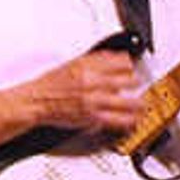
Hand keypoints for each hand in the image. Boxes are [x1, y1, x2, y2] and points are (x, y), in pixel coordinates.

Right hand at [24, 49, 146, 132]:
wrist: (37, 101)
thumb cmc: (51, 85)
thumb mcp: (72, 64)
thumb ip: (94, 61)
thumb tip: (113, 58)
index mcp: (88, 66)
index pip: (120, 61)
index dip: (130, 65)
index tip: (131, 68)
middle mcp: (93, 81)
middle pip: (128, 80)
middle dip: (136, 83)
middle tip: (138, 86)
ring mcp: (94, 100)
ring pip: (128, 101)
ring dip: (139, 104)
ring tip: (142, 106)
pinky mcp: (93, 116)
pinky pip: (118, 119)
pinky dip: (129, 120)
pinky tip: (133, 120)